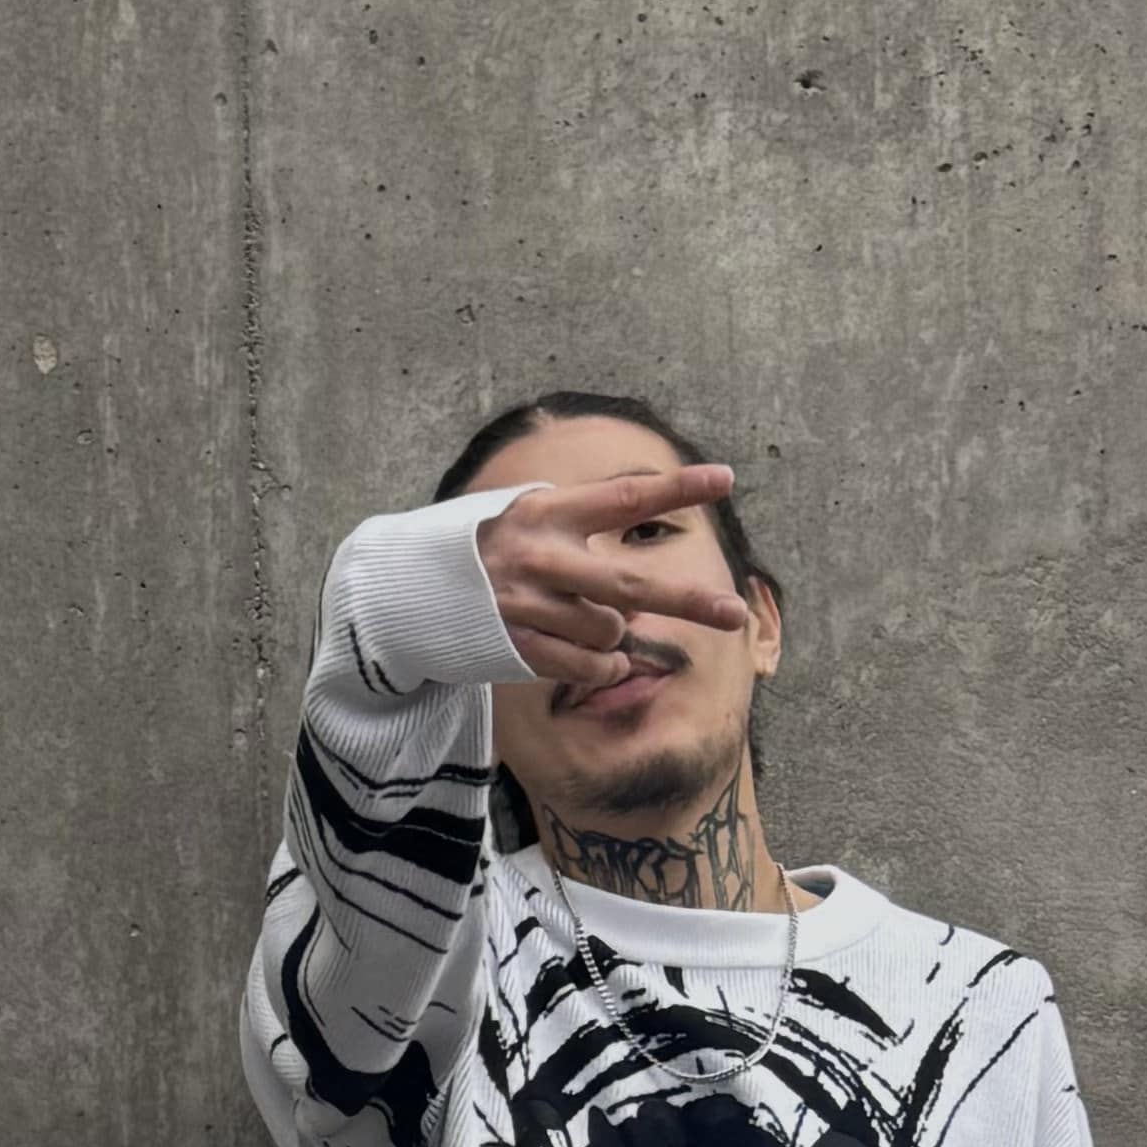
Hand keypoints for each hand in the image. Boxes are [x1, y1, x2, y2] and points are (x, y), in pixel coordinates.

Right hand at [474, 459, 751, 689]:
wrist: (412, 591)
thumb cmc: (487, 546)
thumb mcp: (526, 511)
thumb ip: (580, 517)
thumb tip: (643, 521)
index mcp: (548, 514)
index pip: (624, 499)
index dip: (677, 489)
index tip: (724, 479)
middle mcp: (541, 560)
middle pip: (630, 587)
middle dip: (688, 600)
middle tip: (734, 611)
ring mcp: (528, 609)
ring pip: (610, 632)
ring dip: (614, 633)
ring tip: (585, 620)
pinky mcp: (519, 649)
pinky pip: (589, 668)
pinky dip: (603, 668)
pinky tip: (596, 659)